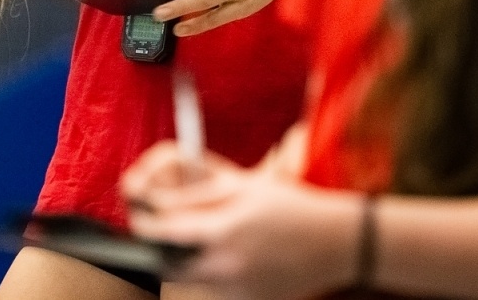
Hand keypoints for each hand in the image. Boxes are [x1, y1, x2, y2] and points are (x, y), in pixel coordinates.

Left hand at [124, 141, 359, 299]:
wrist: (337, 243)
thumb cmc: (291, 207)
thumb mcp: (245, 187)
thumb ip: (201, 195)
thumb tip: (161, 201)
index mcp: (225, 230)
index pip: (166, 231)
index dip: (145, 224)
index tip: (140, 216)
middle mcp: (227, 265)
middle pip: (169, 266)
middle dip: (159, 250)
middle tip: (160, 234)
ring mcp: (237, 289)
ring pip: (192, 279)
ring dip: (187, 261)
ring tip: (205, 240)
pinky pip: (216, 289)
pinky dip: (215, 273)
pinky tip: (237, 256)